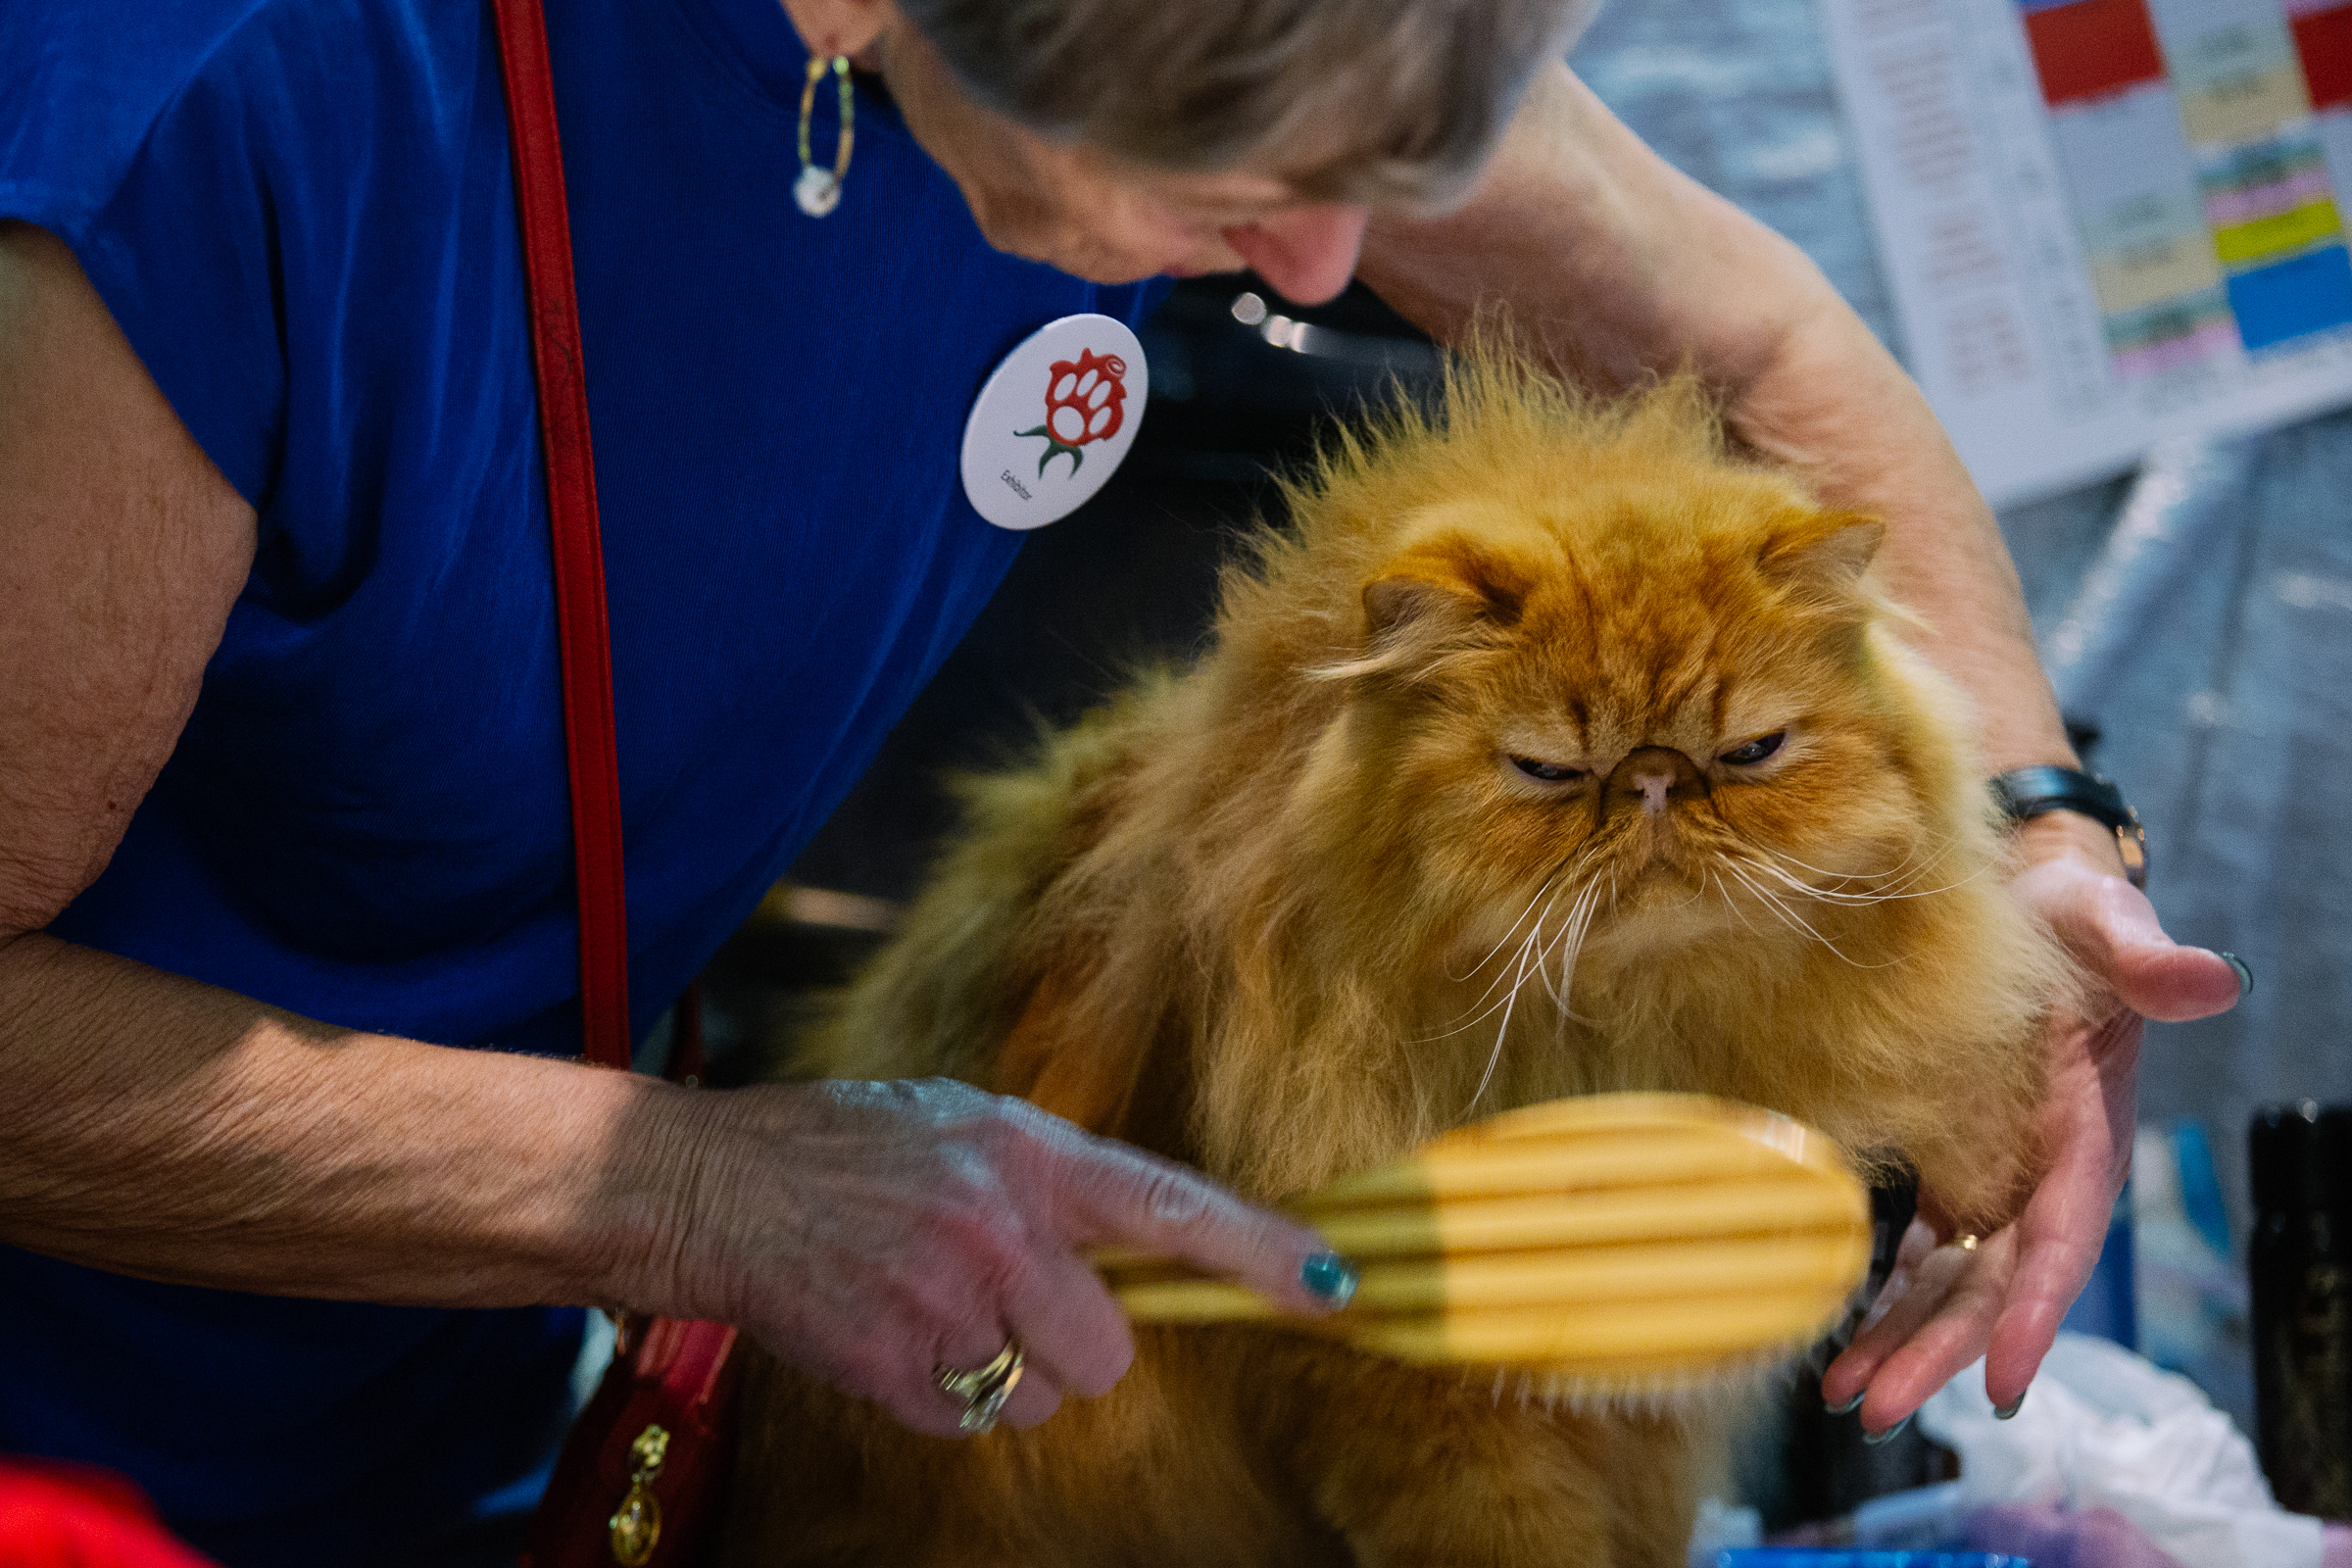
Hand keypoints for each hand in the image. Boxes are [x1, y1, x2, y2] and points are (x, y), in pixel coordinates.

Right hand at [636, 1077, 1347, 1438]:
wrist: (716, 1187)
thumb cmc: (847, 1147)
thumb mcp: (963, 1123)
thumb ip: (1053, 1179)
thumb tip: (1143, 1241)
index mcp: (1025, 1152)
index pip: (1170, 1206)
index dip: (1258, 1251)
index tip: (1332, 1285)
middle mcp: (997, 1229)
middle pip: (1110, 1351)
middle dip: (1079, 1345)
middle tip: (1017, 1302)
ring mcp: (944, 1307)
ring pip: (1042, 1398)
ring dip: (1008, 1374)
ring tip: (940, 1308)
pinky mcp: (895, 1372)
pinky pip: (970, 1422)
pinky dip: (946, 1395)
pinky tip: (899, 1333)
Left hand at [1820, 812, 2244, 1434]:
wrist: (2019, 900)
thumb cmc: (2068, 914)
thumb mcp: (2105, 922)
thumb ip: (2148, 959)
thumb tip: (2213, 978)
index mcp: (2085, 1133)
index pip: (2064, 1239)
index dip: (2036, 1310)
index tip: (2002, 1379)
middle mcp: (2039, 1172)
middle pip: (1992, 1283)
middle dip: (1940, 1351)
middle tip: (1879, 1409)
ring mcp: (1990, 1174)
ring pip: (1947, 1280)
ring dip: (1899, 1339)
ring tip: (1845, 1396)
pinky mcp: (1943, 1163)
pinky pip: (1910, 1243)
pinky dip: (1877, 1290)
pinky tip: (1835, 1336)